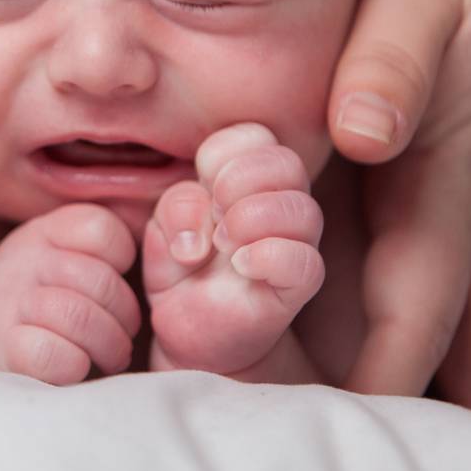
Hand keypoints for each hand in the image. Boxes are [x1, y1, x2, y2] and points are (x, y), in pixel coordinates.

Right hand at [0, 204, 140, 383]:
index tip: (115, 286)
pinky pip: (54, 354)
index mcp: (45, 230)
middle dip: (125, 317)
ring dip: (108, 346)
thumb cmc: (37, 298)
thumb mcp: (59, 254)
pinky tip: (75, 367)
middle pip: (100, 281)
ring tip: (110, 356)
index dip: (122, 261)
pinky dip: (76, 365)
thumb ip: (99, 245)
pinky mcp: (0, 345)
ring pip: (81, 318)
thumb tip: (166, 244)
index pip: (103, 229)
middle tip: (124, 335)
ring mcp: (8, 301)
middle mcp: (24, 258)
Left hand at [143, 124, 324, 377]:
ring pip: (303, 210)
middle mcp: (277, 206)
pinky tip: (241, 266)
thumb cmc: (181, 269)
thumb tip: (205, 211)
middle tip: (215, 212)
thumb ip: (177, 207)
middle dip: (241, 178)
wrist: (189, 333)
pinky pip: (305, 262)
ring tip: (223, 243)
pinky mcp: (296, 289)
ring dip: (252, 218)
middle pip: (286, 162)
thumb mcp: (164, 229)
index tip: (202, 184)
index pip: (253, 136)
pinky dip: (270, 256)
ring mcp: (292, 246)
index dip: (223, 154)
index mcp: (245, 179)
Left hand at [327, 0, 470, 406]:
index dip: (362, 381)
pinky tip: (399, 322)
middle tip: (328, 426)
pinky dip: (455, 324)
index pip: (412, 321)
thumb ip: (388, 63)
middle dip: (413, 402)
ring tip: (375, 411)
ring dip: (447, 375)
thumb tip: (360, 138)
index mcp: (451, 174)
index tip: (294, 416)